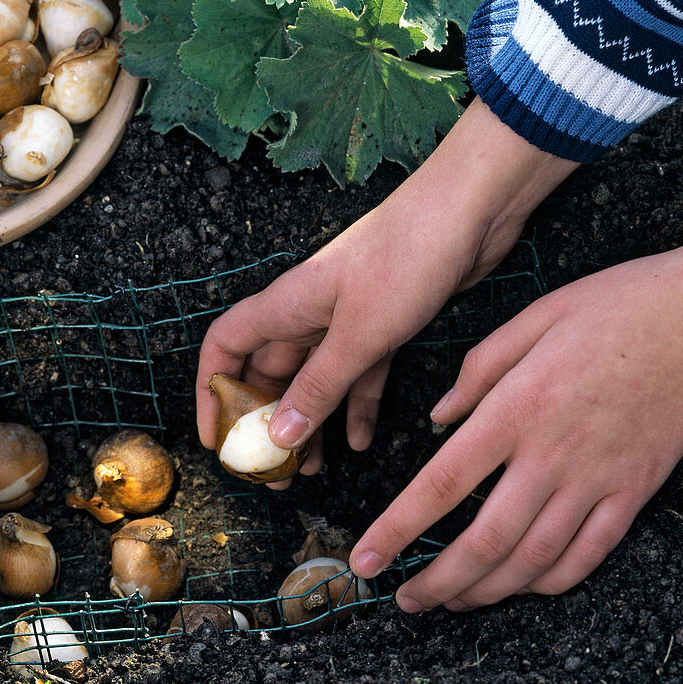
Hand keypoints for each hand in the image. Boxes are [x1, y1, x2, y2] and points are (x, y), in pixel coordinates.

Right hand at [195, 99, 578, 475]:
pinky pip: (360, 375)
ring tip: (311, 471)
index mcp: (286, 306)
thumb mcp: (358, 335)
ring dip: (311, 424)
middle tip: (273, 473)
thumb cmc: (406, 258)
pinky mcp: (385, 324)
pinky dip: (357, 406)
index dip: (212, 392)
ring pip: (316, 381)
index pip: (225, 346)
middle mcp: (308, 313)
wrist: (470, 210)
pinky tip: (360, 441)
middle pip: (269, 374)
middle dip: (268, 425)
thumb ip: (318, 388)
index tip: (216, 437)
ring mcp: (347, 318)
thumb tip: (279, 437)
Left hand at [348, 230, 682, 609]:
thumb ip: (477, 370)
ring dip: (487, 590)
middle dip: (438, 582)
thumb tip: (437, 418)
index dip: (398, 530)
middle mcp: (552, 455)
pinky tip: (524, 586)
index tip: (366, 560)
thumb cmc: (620, 303)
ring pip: (534, 559)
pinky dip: (552, 580)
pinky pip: (590, 553)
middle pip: (484, 541)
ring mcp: (599, 479)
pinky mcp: (637, 490)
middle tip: (406, 601)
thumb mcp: (534, 316)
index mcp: (516, 409)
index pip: (442, 484)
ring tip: (453, 602)